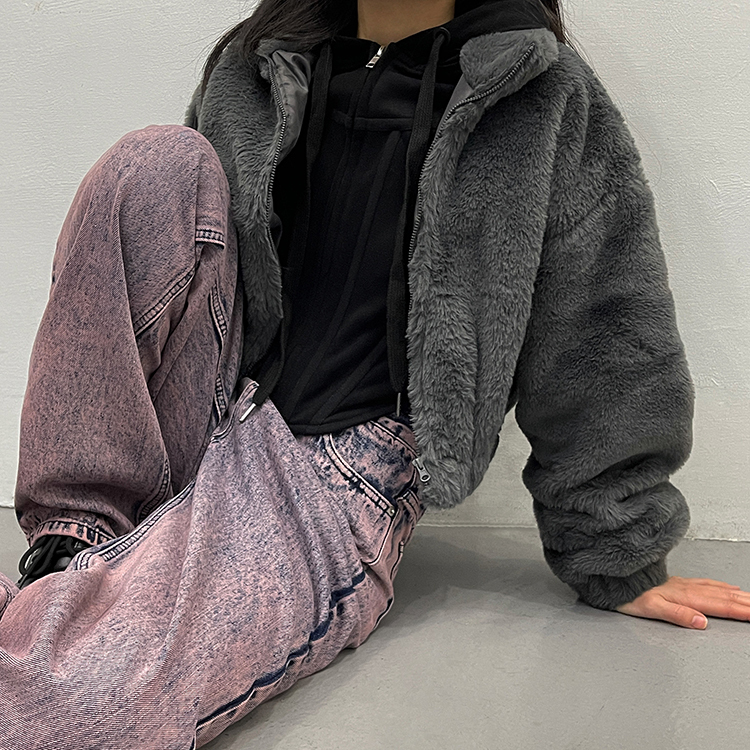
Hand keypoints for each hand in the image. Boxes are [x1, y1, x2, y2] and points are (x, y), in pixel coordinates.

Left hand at [615, 575, 749, 628]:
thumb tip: (701, 622)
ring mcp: (685, 584)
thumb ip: (677, 614)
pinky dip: (724, 587)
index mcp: (684, 597)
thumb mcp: (651, 608)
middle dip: (747, 603)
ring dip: (740, 596)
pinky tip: (729, 588)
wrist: (617, 578)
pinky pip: (709, 584)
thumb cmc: (631, 594)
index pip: (720, 606)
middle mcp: (688, 589)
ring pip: (719, 590)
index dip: (742, 611)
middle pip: (725, 598)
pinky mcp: (680, 583)